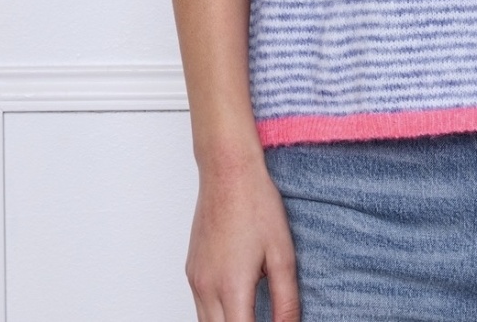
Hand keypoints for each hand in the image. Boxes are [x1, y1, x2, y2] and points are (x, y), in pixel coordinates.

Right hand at [185, 152, 299, 321]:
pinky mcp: (191, 270)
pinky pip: (200, 308)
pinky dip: (216, 316)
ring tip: (251, 315)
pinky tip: (236, 305)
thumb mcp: (282, 254)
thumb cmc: (256, 204)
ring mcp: (195, 280)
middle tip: (262, 320)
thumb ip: (286, 300)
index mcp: (232, 287)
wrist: (228, 171)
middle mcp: (207, 288)